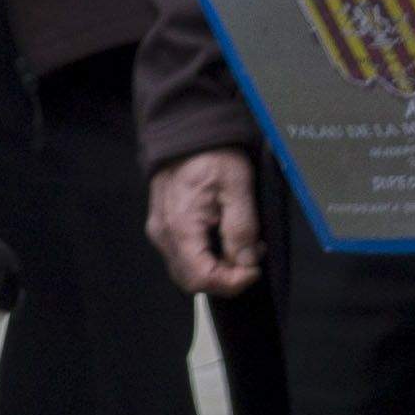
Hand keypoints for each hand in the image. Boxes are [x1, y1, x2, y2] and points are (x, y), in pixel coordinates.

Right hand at [147, 148, 262, 293]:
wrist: (187, 131)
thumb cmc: (211, 154)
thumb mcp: (238, 187)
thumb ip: (242, 228)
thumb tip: (246, 262)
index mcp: (180, 226)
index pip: (202, 277)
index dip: (232, 283)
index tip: (254, 271)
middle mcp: (163, 233)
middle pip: (192, 281)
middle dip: (225, 279)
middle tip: (250, 261)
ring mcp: (160, 230)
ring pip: (187, 271)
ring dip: (217, 269)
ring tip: (241, 248)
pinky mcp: (163, 226)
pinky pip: (183, 256)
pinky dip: (206, 258)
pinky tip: (225, 240)